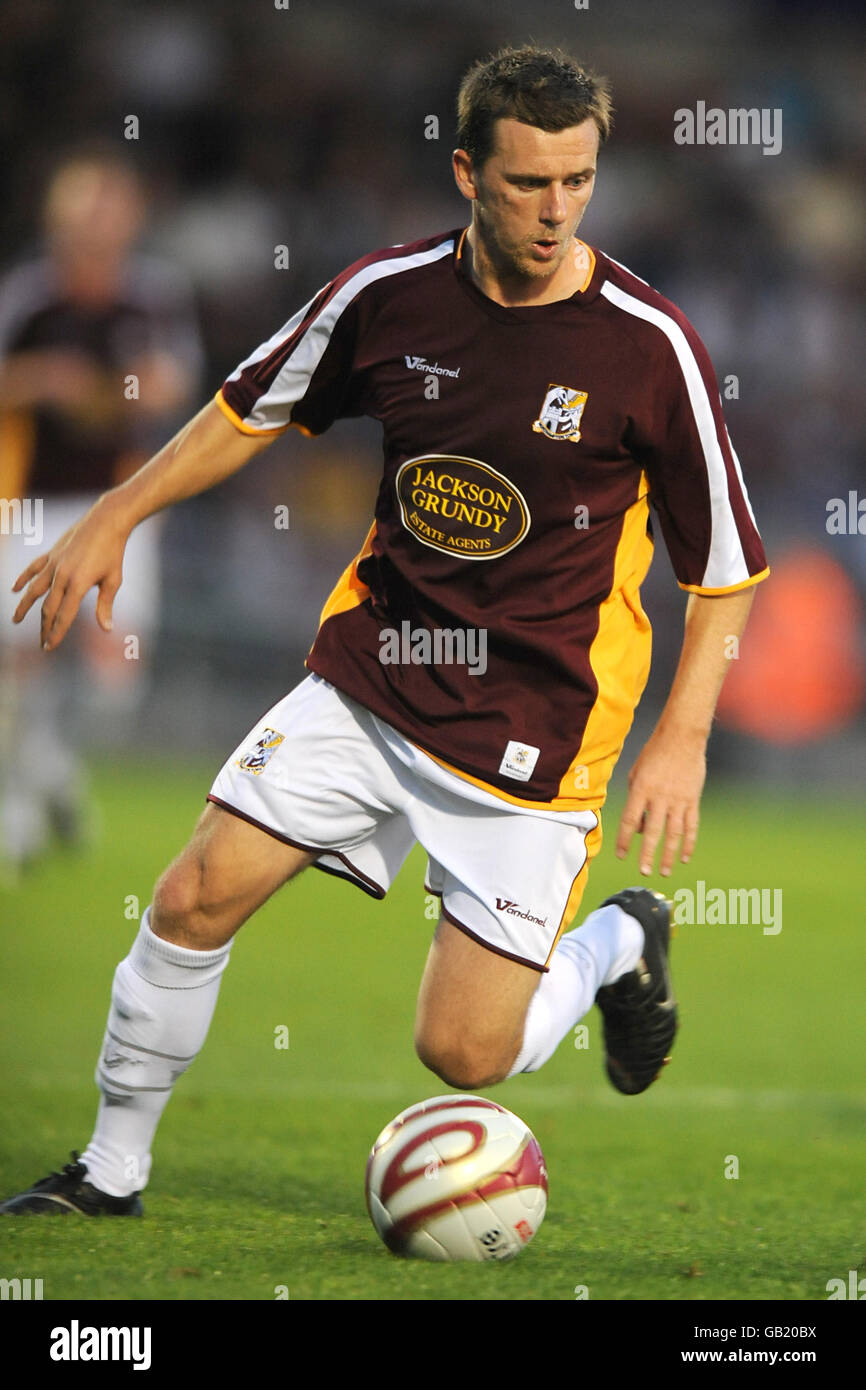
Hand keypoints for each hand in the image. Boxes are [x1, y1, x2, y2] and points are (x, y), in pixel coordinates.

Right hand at [11, 495, 128, 650]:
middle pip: (48, 608)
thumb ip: (106, 605)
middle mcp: (62, 575)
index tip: (49, 648)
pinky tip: (15, 589)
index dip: (56, 634)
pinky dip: (23, 579)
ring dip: (24, 607)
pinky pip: (33, 569)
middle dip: (44, 628)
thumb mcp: (113, 580)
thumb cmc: (113, 552)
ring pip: (34, 590)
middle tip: (41, 644)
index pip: (64, 616)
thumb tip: (107, 629)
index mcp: (78, 584)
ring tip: (16, 620)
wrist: (106, 521)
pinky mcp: (52, 553)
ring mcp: (54, 563)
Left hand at [615, 726, 706, 877]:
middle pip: (652, 831)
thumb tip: (638, 827)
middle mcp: (659, 797)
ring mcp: (678, 800)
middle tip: (644, 872)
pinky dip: (688, 843)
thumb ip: (634, 799)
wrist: (682, 737)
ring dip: (669, 855)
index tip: (621, 855)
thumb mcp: (636, 772)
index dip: (624, 840)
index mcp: (641, 789)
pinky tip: (685, 857)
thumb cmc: (654, 754)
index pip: (629, 820)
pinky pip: (691, 826)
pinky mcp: (693, 800)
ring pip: (673, 833)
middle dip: (647, 854)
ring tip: (664, 871)